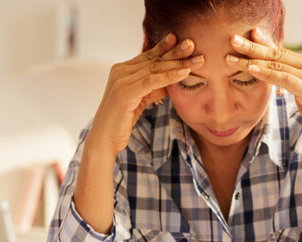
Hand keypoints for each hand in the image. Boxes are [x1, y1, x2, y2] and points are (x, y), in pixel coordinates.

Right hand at [88, 33, 204, 158]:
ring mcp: (121, 81)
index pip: (148, 55)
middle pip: (153, 59)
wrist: (104, 139)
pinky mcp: (125, 93)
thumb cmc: (121, 121)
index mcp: (121, 70)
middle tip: (193, 44)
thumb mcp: (140, 100)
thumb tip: (173, 79)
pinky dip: (170, 76)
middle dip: (176, 52)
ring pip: (155, 68)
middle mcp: (119, 71)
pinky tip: (185, 73)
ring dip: (178, 63)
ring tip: (197, 59)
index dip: (166, 47)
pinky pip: (152, 81)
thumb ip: (153, 88)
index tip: (183, 41)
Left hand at [226, 28, 301, 151]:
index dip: (261, 42)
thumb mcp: (299, 90)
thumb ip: (288, 78)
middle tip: (233, 40)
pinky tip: (252, 69)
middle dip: (252, 46)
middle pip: (276, 53)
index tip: (244, 36)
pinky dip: (267, 73)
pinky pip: (284, 79)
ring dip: (253, 60)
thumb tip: (271, 70)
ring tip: (233, 58)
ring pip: (277, 65)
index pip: (280, 50)